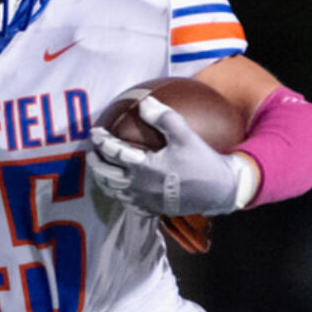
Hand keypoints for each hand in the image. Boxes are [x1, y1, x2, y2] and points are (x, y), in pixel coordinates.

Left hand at [88, 96, 254, 215]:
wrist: (220, 191)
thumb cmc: (203, 162)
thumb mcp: (185, 135)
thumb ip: (164, 118)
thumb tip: (144, 102)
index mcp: (144, 167)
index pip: (113, 152)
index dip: (101, 141)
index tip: (95, 132)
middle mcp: (139, 186)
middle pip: (106, 175)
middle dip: (95, 162)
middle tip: (91, 152)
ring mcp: (144, 200)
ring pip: (113, 192)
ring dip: (102, 180)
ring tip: (99, 170)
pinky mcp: (152, 209)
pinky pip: (126, 204)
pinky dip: (117, 195)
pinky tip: (118, 189)